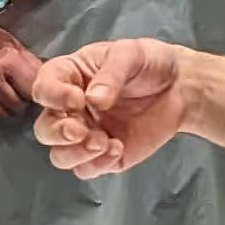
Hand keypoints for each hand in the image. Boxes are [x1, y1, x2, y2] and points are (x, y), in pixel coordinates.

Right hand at [0, 27, 44, 123]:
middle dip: (17, 101)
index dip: (31, 92)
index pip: (31, 93)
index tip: (26, 87)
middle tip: (10, 89)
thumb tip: (51, 88)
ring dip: (0, 108)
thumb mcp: (18, 49)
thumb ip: (34, 69)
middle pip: (16, 107)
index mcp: (9, 61)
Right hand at [32, 39, 187, 176]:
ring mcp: (85, 134)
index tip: (77, 99)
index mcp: (69, 77)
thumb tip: (93, 99)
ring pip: (60, 156)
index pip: (43, 88)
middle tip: (81, 131)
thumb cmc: (149, 63)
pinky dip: (97, 164)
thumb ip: (110, 75)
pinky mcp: (103, 156)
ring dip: (75, 153)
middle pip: (45, 130)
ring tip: (103, 141)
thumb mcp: (130, 55)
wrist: (180, 88)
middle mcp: (70, 109)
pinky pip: (87, 169)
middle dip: (58, 133)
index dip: (53, 97)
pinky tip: (117, 148)